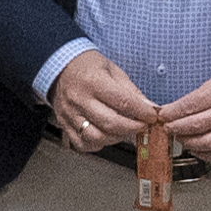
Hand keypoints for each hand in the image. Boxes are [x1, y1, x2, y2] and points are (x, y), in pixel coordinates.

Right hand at [47, 49, 161, 152]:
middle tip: (143, 125)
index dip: (141, 112)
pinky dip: (99, 144)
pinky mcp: (65, 125)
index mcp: (93, 82)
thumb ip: (131, 91)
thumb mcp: (112, 70)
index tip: (151, 116)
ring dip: (117, 138)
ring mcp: (70, 115)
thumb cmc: (87, 66)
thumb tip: (149, 107)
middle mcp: (79, 100)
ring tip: (126, 130)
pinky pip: (83, 143)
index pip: (122, 102)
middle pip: (111, 123)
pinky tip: (107, 136)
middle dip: (133, 127)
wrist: (59, 66)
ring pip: (97, 137)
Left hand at [151, 70, 210, 170]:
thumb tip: (173, 109)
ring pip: (207, 143)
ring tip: (180, 138)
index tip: (163, 115)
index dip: (172, 113)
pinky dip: (204, 154)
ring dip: (188, 143)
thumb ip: (197, 96)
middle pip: (196, 125)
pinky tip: (195, 149)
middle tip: (168, 128)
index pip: (191, 105)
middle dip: (176, 128)